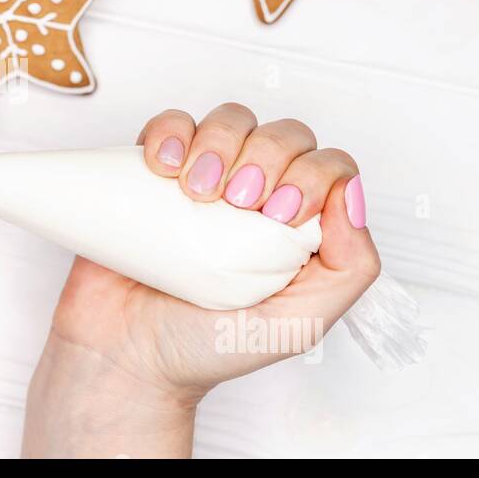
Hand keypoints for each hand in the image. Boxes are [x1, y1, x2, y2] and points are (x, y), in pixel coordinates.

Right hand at [22, 104, 379, 456]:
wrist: (126, 357)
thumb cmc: (207, 349)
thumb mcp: (299, 326)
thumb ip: (349, 270)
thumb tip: (352, 197)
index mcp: (297, 226)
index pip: (328, 167)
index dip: (311, 174)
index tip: (276, 216)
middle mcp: (256, 196)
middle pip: (283, 134)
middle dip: (266, 156)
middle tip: (236, 202)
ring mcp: (204, 179)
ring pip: (231, 120)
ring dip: (219, 142)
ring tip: (197, 191)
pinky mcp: (152, 173)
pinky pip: (169, 124)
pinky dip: (169, 131)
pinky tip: (161, 166)